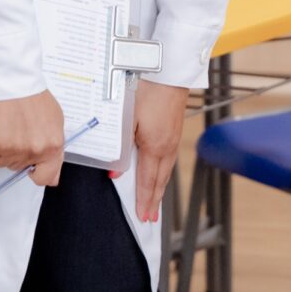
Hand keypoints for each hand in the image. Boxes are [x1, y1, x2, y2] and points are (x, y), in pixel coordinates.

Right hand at [0, 90, 65, 186]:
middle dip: (17, 152)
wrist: (14, 82)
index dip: (36, 174)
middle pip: (18, 167)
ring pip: (0, 163)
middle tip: (17, 131)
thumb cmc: (34, 98)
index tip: (31, 168)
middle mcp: (34, 151)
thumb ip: (53, 147)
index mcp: (53, 146)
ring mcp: (13, 149)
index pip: (46, 178)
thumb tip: (51, 172)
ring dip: (0, 149)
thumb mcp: (56, 122)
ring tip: (6, 127)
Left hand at [130, 80, 188, 222]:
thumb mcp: (126, 122)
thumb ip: (120, 149)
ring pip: (166, 171)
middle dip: (154, 200)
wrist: (167, 73)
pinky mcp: (175, 131)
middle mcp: (167, 147)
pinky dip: (164, 174)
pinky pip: (169, 160)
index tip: (143, 216)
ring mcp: (174, 139)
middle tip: (150, 218)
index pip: (148, 181)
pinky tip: (161, 174)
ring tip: (156, 202)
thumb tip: (114, 173)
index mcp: (155, 147)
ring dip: (160, 188)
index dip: (145, 200)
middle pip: (160, 180)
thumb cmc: (146, 93)